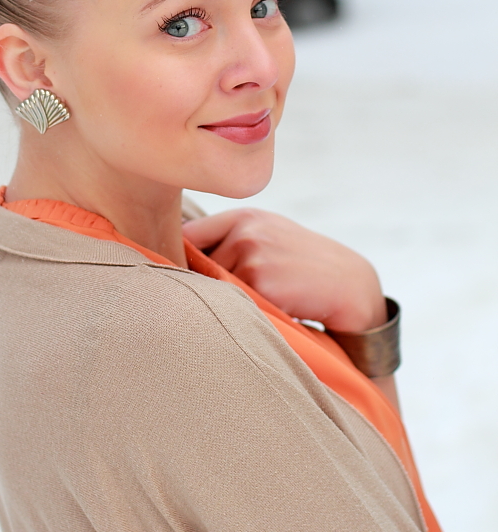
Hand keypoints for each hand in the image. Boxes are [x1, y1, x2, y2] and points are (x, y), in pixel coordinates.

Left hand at [183, 209, 386, 333]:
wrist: (351, 285)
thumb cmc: (304, 264)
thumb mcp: (270, 235)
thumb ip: (230, 238)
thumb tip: (181, 254)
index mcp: (244, 217)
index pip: (189, 236)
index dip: (184, 259)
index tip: (188, 275)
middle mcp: (245, 231)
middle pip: (196, 269)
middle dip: (208, 286)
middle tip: (239, 297)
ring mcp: (253, 256)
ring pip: (212, 289)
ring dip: (226, 303)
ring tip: (260, 303)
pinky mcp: (262, 285)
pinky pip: (233, 307)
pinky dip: (244, 315)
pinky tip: (270, 310)